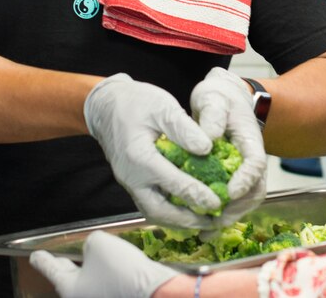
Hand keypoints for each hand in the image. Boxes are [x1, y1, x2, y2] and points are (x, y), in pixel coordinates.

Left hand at [30, 230, 178, 297]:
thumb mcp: (100, 243)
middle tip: (59, 255)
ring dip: (89, 268)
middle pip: (68, 277)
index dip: (42, 260)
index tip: (35, 256)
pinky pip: (104, 285)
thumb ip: (91, 242)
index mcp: (69, 288)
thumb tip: (94, 250)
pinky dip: (106, 274)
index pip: (50, 269)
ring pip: (88, 281)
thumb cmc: (122, 271)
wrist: (155, 293)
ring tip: (95, 254)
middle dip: (65, 264)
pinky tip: (116, 264)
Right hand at [84, 74, 218, 228]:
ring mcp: (130, 183)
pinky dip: (171, 213)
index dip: (198, 195)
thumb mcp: (162, 107)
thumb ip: (184, 129)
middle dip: (188, 220)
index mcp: (140, 158)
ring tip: (206, 221)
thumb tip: (207, 148)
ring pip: (154, 213)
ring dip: (180, 221)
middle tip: (215, 222)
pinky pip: (152, 205)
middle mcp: (132, 177)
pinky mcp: (133, 184)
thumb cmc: (135, 102)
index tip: (219, 203)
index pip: (173, 184)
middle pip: (160, 211)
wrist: (106, 106)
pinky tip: (189, 211)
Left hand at [189, 68, 267, 222]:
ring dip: (229, 217)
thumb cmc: (218, 97)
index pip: (256, 164)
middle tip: (215, 221)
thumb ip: (212, 114)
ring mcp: (243, 170)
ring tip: (207, 231)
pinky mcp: (232, 178)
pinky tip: (203, 229)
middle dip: (237, 209)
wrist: (223, 97)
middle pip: (255, 190)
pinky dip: (220, 216)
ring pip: (246, 200)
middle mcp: (251, 159)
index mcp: (251, 140)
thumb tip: (208, 138)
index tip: (231, 192)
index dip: (246, 180)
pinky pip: (232, 202)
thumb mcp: (212, 98)